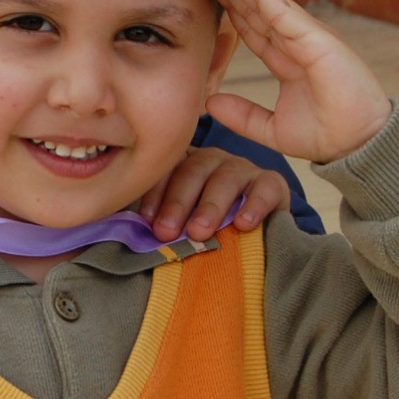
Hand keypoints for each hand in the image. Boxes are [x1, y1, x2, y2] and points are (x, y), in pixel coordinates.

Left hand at [138, 146, 290, 240]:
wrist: (254, 235)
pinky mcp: (271, 182)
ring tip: (199, 232)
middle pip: (191, 172)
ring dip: (210, 206)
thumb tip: (126, 239)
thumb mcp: (179, 224)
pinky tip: (243, 225)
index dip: (153, 194)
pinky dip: (254, 205)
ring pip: (224, 179)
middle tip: (166, 232)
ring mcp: (241, 168)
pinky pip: (265, 188)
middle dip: (176, 203)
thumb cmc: (204, 230)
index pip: (163, 170)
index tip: (145, 219)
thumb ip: (157, 224)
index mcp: (180, 164)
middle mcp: (210, 159)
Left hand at [207, 0, 390, 163]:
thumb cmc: (327, 134)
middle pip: (258, 10)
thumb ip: (243, 115)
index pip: (254, 28)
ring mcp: (309, 40)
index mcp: (288, 59)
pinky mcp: (318, 43)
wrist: (360, 144)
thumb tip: (211, 102)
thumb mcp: (273, 129)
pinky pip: (287, 16)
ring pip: (270, 5)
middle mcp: (298, 43)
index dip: (233, 8)